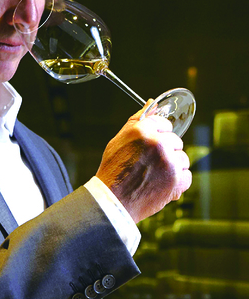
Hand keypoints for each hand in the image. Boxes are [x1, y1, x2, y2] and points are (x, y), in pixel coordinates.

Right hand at [95, 101, 191, 222]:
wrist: (114, 199)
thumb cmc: (114, 169)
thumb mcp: (120, 138)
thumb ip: (138, 120)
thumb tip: (152, 103)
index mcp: (142, 130)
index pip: (163, 123)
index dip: (157, 134)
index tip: (151, 143)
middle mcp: (158, 143)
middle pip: (175, 140)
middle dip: (166, 150)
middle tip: (150, 161)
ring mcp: (169, 162)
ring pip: (182, 157)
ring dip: (172, 165)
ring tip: (154, 173)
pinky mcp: (177, 181)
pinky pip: (187, 175)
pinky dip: (177, 180)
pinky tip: (161, 182)